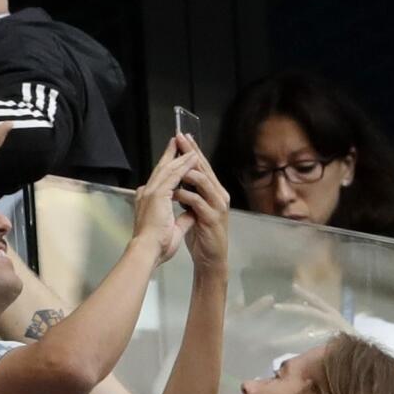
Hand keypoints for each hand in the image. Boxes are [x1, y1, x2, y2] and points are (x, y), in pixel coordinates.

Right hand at [132, 138, 199, 264]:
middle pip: (161, 168)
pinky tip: (192, 158)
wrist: (148, 250)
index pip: (160, 180)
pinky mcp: (157, 194)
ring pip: (168, 169)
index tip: (176, 159)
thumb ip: (182, 219)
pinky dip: (184, 166)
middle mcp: (146, 193)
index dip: (169, 167)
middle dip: (171, 154)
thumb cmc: (157, 244)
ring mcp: (151, 192)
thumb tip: (192, 213)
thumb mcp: (173, 228)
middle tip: (179, 141)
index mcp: (147, 201)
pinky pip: (174, 175)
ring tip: (190, 146)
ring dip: (180, 157)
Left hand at [173, 133, 229, 271]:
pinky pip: (198, 202)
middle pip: (204, 168)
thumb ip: (189, 194)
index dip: (192, 150)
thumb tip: (176, 180)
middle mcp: (218, 194)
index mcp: (213, 191)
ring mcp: (217, 205)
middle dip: (191, 153)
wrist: (210, 257)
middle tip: (180, 139)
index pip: (201, 166)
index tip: (181, 136)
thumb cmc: (201, 233)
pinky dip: (185, 196)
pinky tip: (175, 193)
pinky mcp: (212, 218)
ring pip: (203, 182)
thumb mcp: (194, 210)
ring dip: (188, 172)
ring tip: (175, 164)